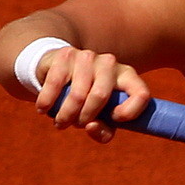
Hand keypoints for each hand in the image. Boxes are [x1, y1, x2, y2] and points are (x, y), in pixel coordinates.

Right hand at [32, 45, 150, 143]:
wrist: (61, 70)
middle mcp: (111, 63)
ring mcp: (88, 56)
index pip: (141, 94)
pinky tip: (43, 110)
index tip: (115, 120)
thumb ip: (103, 130)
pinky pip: (55, 84)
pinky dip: (48, 102)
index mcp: (128, 77)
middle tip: (76, 125)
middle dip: (85, 118)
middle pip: (100, 96)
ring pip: (77, 94)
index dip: (131, 111)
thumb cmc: (88, 101)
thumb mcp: (101, 118)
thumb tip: (91, 126)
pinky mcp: (65, 54)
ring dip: (65, 115)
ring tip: (60, 122)